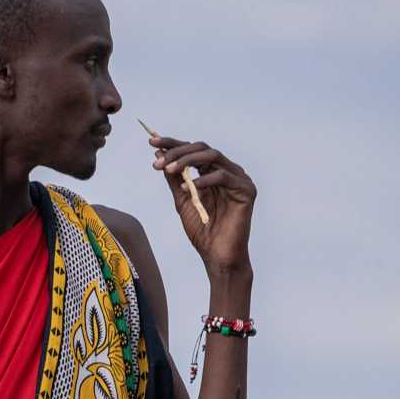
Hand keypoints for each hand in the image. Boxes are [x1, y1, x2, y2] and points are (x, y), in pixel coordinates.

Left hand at [150, 134, 256, 275]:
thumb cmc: (202, 232)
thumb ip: (173, 178)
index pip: (193, 151)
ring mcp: (239, 179)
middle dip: (177, 151)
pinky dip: (205, 179)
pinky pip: (224, 176)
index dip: (173, 144)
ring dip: (187, 160)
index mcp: (212, 173)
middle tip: (158, 161)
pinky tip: (189, 187)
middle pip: (202, 149)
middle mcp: (227, 172)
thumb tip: (159, 154)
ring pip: (213, 156)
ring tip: (168, 170)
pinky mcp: (247, 190)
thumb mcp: (182, 200)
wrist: (217, 257)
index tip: (152, 141)